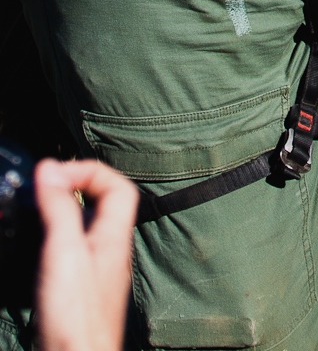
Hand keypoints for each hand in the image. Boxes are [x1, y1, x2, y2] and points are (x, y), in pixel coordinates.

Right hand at [34, 158, 137, 350]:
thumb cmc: (76, 316)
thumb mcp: (64, 252)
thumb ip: (59, 209)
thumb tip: (49, 168)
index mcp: (113, 236)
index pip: (117, 187)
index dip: (90, 172)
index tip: (55, 176)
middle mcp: (109, 252)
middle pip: (101, 206)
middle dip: (72, 190)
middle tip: (41, 191)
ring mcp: (94, 274)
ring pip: (83, 230)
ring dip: (59, 215)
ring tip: (33, 214)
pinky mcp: (78, 293)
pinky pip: (70, 254)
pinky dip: (52, 243)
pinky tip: (33, 250)